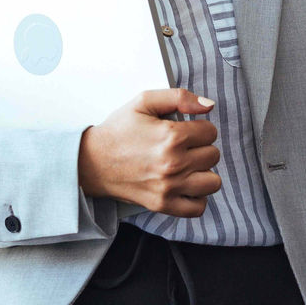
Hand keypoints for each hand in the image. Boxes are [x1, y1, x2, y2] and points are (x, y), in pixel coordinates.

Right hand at [78, 88, 220, 216]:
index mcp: (171, 136)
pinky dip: (197, 197)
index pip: (210, 132)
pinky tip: (186, 185)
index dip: (199, 128)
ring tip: (187, 166)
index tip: (185, 130)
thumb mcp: (144, 102)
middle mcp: (174, 163)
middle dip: (201, 147)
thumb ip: (179, 97)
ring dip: (203, 172)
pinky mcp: (163, 204)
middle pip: (213, 155)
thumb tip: (209, 105)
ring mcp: (169, 187)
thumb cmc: (119, 130)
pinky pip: (198, 207)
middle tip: (183, 147)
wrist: (92, 160)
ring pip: (212, 182)